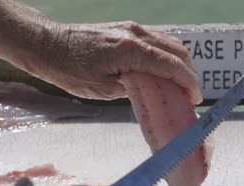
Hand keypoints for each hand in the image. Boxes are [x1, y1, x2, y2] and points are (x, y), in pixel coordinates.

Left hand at [37, 21, 201, 103]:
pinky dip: (167, 55)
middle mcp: (135, 34)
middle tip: (188, 96)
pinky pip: (157, 40)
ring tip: (178, 85)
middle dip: (188, 74)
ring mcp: (131, 28)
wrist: (48, 45)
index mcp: (131, 50)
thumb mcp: (102, 88)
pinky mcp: (126, 28)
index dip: (188, 83)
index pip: (172, 65)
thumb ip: (132, 88)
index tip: (195, 99)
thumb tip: (153, 91)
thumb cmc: (69, 69)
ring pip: (169, 43)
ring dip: (179, 63)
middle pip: (177, 51)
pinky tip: (163, 71)